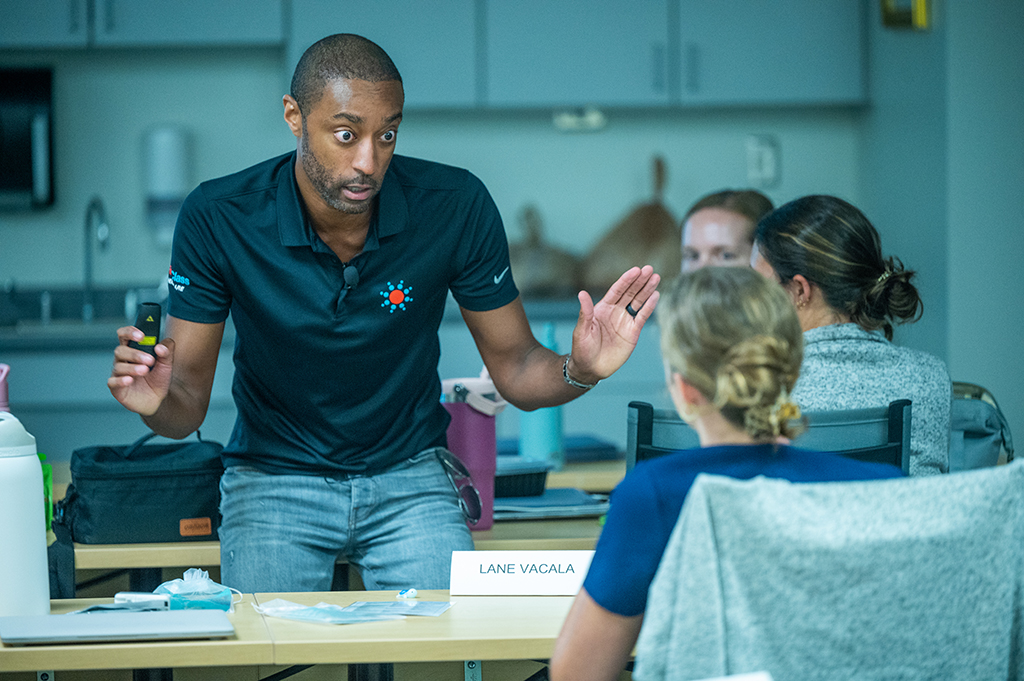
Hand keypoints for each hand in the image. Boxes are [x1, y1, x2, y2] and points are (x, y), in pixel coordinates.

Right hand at [107, 325, 173, 415]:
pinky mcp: (116, 388)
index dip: (129, 332)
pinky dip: (120, 380)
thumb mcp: (167, 364)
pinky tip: (130, 380)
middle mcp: (123, 360)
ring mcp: (118, 374)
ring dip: (132, 368)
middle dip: (135, 354)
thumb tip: (161, 346)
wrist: (158, 399)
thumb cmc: (158, 378)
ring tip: (145, 371)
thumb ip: (167, 352)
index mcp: (133, 349)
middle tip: (150, 360)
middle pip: (120, 350)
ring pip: (118, 366)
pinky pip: (113, 382)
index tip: (141, 335)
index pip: (124, 335)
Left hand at [569, 265, 660, 382]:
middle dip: (640, 281)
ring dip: (647, 290)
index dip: (626, 280)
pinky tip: (656, 296)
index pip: (617, 290)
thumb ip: (585, 312)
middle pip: (630, 293)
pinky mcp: (633, 332)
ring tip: (656, 278)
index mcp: (602, 308)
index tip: (636, 270)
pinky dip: (649, 307)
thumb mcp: (582, 330)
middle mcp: (615, 312)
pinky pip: (642, 317)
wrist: (590, 368)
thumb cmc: (582, 349)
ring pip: (638, 302)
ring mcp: (625, 321)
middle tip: (650, 269)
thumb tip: (582, 293)